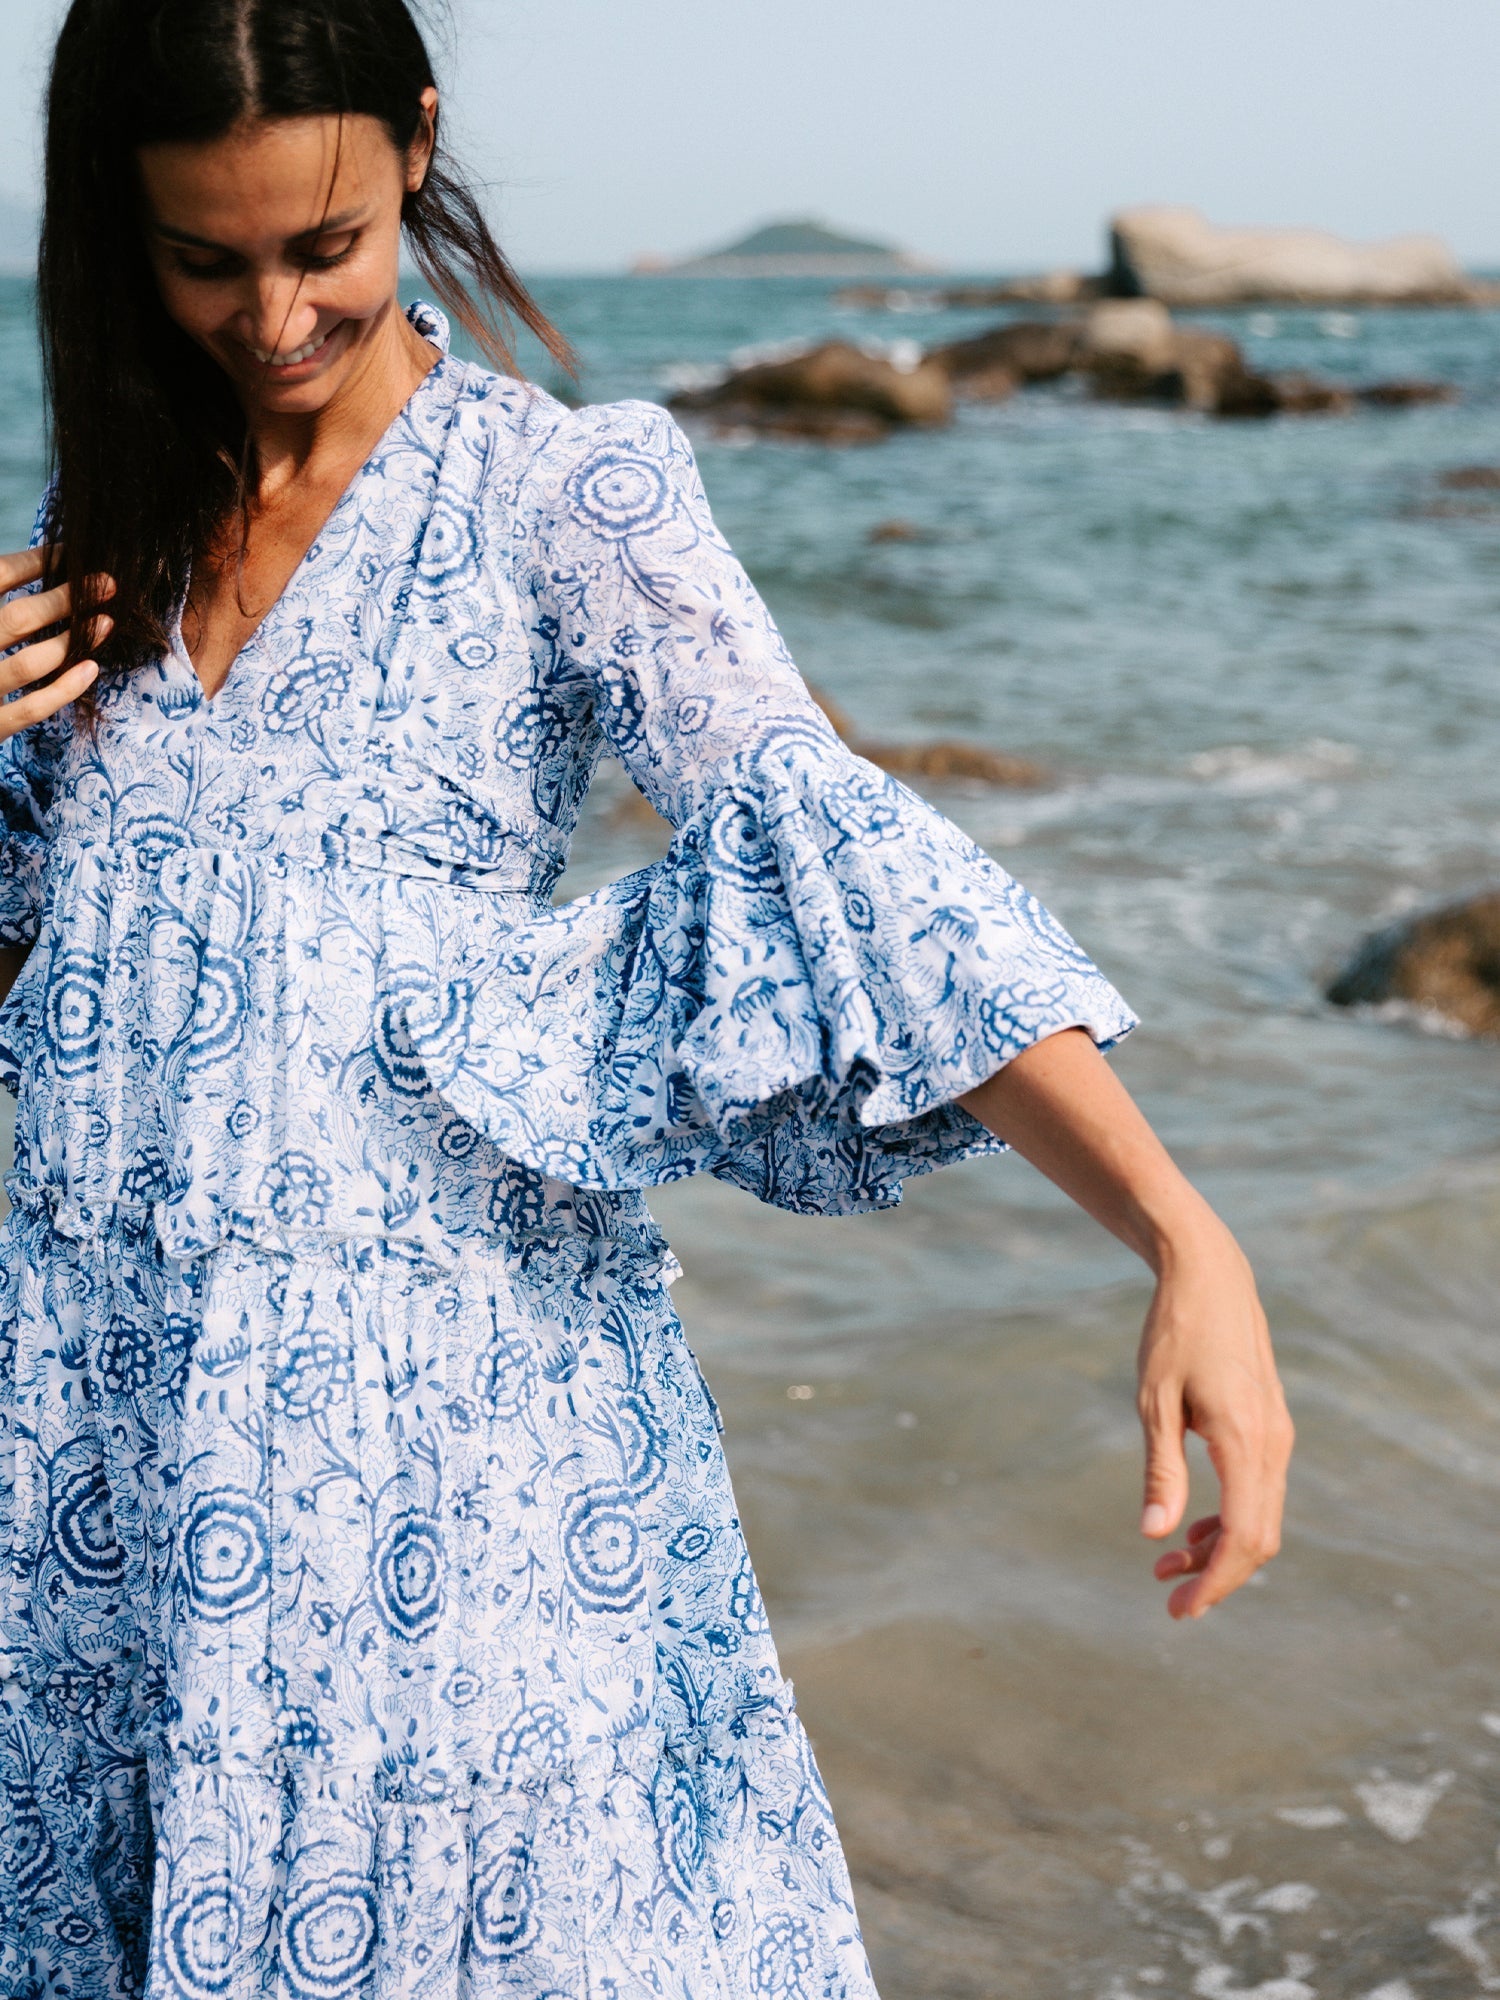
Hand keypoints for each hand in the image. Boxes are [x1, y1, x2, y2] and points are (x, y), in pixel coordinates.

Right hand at [0, 547, 111, 739]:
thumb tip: (39, 564)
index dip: (35, 562)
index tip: (70, 554)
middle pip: (19, 618)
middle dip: (66, 599)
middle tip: (106, 583)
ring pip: (30, 664)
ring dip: (72, 641)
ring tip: (106, 622)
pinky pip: (32, 709)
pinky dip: (65, 688)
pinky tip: (90, 667)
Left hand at [1137, 1216, 1292, 1618]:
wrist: (1209, 1275)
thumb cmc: (1173, 1333)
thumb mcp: (1154, 1401)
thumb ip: (1160, 1470)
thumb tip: (1154, 1536)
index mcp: (1246, 1441)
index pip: (1242, 1536)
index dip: (1214, 1580)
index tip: (1180, 1609)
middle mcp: (1274, 1444)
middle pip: (1258, 1537)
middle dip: (1217, 1576)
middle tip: (1170, 1601)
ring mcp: (1277, 1435)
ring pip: (1260, 1516)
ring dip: (1219, 1548)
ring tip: (1166, 1565)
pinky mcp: (1269, 1426)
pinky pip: (1258, 1489)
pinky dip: (1228, 1516)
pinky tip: (1189, 1526)